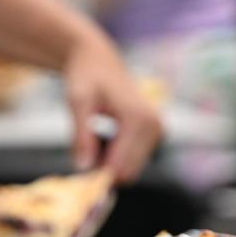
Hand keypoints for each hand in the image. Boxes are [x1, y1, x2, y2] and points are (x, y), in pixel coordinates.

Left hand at [64, 36, 162, 182]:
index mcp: (138, 118)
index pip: (121, 167)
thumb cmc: (86, 77)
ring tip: (93, 138)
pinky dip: (116, 157)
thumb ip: (81, 136)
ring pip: (131, 169)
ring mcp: (157, 129)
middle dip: (104, 170)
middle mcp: (153, 125)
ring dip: (109, 163)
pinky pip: (133, 159)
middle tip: (83, 151)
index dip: (98, 176)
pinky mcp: (155, 133)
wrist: (98, 60)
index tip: (79, 173)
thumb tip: (83, 168)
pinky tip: (104, 137)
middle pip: (128, 172)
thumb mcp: (78, 103)